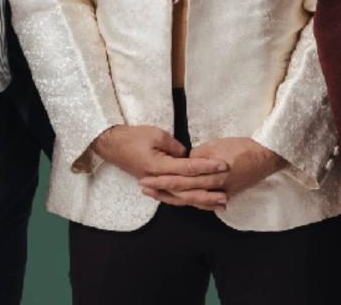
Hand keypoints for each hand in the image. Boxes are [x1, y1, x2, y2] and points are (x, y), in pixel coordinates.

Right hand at [93, 125, 228, 209]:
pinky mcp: (157, 186)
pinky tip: (202, 203)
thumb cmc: (134, 137)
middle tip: (227, 195)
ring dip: (201, 201)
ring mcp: (157, 185)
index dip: (207, 167)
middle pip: (187, 190)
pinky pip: (175, 197)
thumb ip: (176, 147)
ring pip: (182, 198)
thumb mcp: (156, 135)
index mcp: (159, 166)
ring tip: (220, 204)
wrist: (113, 145)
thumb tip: (189, 156)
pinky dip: (189, 201)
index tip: (224, 165)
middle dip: (208, 192)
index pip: (188, 168)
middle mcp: (159, 180)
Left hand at [140, 137, 284, 205]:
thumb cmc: (241, 147)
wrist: (265, 157)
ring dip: (172, 198)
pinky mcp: (225, 195)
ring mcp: (219, 194)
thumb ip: (197, 156)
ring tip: (156, 195)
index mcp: (209, 174)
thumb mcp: (216, 145)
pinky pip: (203, 202)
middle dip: (161, 190)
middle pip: (182, 192)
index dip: (161, 180)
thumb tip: (185, 161)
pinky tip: (179, 202)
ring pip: (191, 200)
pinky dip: (190, 202)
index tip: (146, 178)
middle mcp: (213, 188)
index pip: (179, 179)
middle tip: (143, 188)